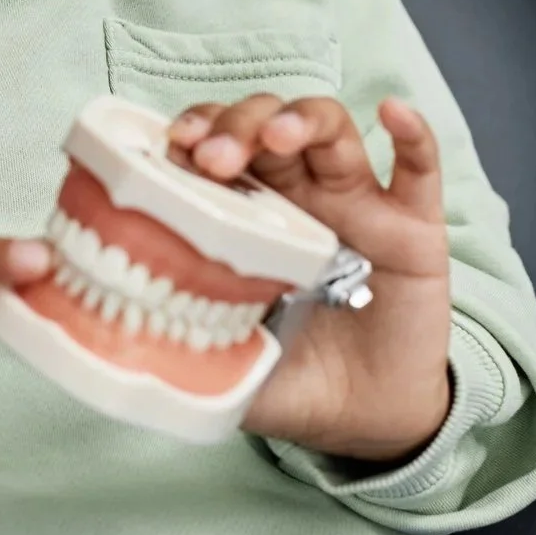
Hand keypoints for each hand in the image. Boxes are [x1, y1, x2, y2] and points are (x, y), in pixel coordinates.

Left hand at [169, 95, 451, 463]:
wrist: (368, 420)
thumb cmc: (290, 376)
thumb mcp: (226, 362)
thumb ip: (180, 348)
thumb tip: (116, 344)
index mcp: (247, 210)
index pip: (215, 141)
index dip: (195, 130)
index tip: (173, 145)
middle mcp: (299, 192)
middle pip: (266, 121)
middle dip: (237, 126)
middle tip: (215, 159)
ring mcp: (358, 203)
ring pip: (331, 129)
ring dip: (301, 119)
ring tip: (277, 136)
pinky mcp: (414, 229)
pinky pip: (420, 169)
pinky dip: (413, 135)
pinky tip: (394, 114)